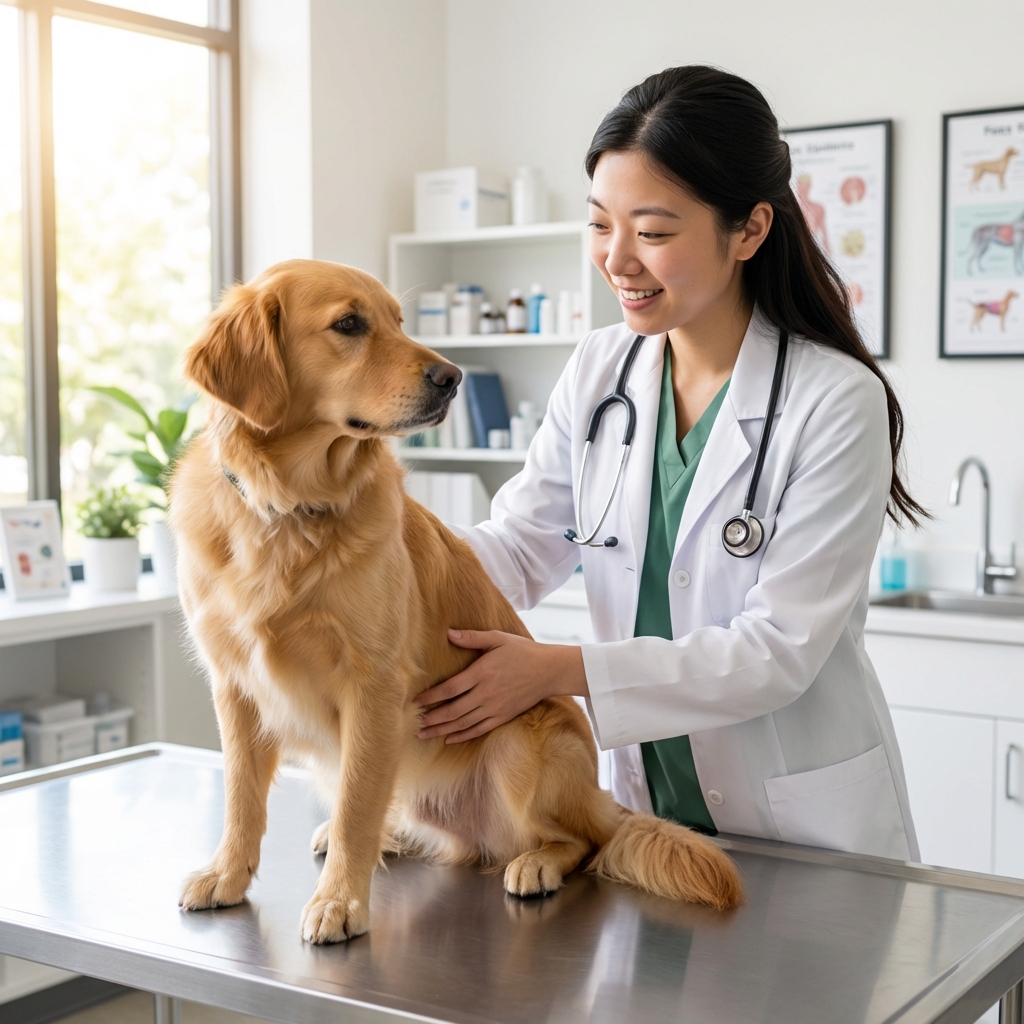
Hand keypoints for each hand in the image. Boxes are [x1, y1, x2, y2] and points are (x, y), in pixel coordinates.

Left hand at [414, 629, 587, 743]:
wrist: (549, 671)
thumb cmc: (522, 651)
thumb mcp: (498, 638)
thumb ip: (472, 637)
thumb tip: (448, 633)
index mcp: (482, 673)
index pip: (450, 689)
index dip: (431, 697)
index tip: (415, 702)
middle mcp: (486, 694)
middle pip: (453, 710)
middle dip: (432, 719)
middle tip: (414, 725)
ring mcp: (495, 708)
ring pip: (463, 723)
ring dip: (442, 730)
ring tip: (424, 735)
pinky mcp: (503, 716)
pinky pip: (479, 730)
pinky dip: (463, 736)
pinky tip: (449, 739)